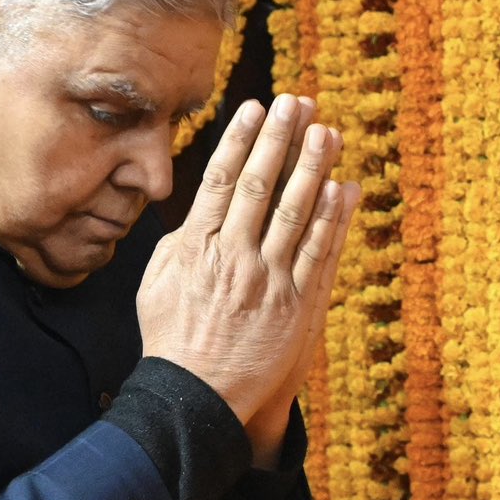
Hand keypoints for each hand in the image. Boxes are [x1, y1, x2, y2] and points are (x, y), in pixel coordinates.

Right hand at [135, 95, 353, 427]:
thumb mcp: (156, 284)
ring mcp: (268, 280)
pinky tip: (343, 188)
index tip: (255, 107)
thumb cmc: (173, 341)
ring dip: (313, 167)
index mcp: (196, 247)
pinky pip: (319, 253)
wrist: (197, 397)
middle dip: (281, 139)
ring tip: (328, 131)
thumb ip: (179, 243)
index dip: (241, 139)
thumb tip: (195, 211)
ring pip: (296, 212)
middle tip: (298, 102)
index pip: (220, 179)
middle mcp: (234, 256)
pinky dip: (334, 219)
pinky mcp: (296, 305)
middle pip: (260, 185)